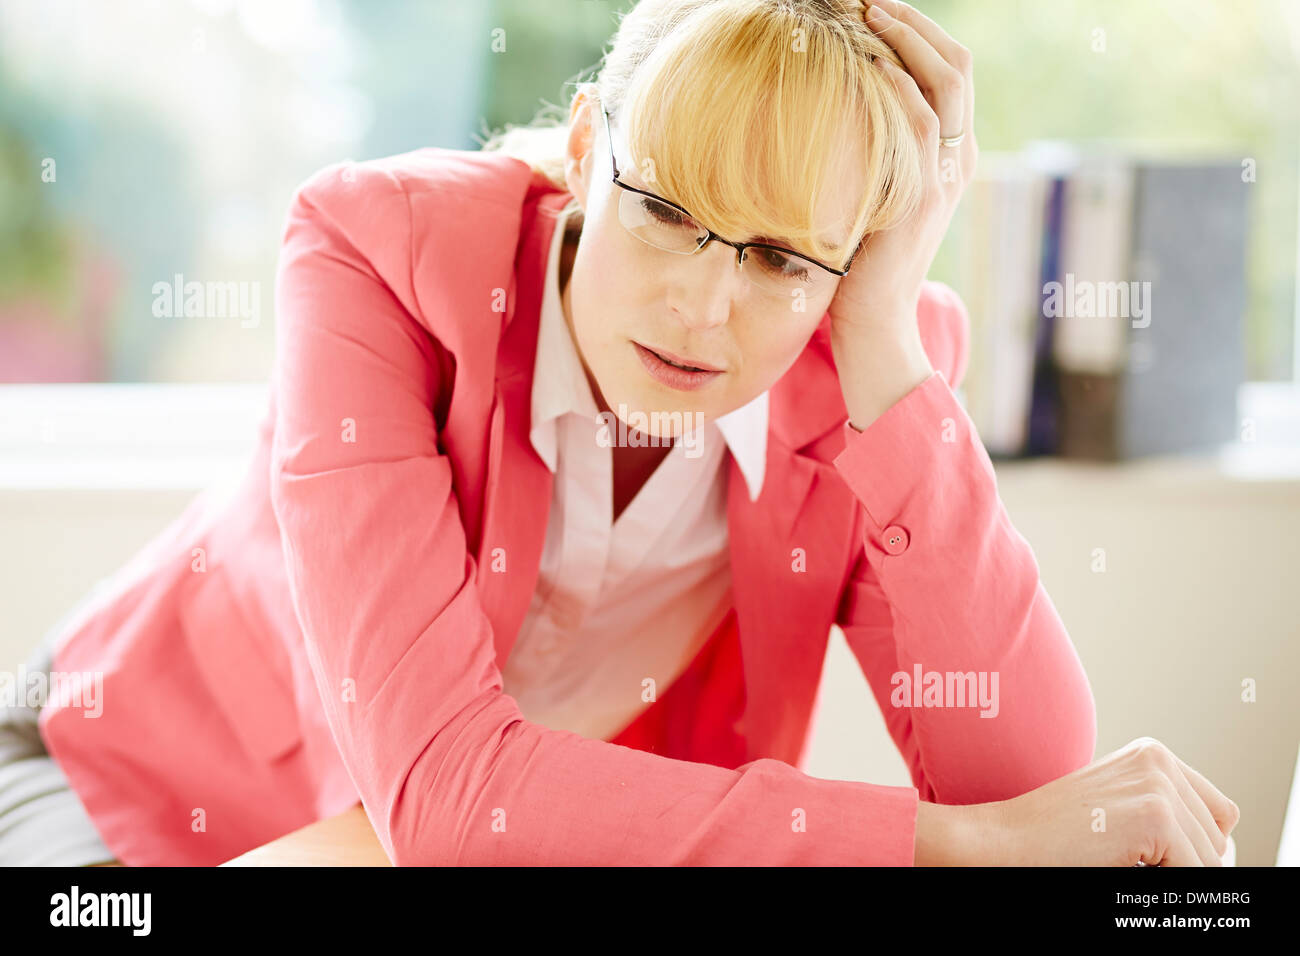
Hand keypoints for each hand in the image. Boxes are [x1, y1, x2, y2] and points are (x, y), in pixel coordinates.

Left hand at [829, 1, 976, 427]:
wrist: (872, 323)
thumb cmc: (856, 264)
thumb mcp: (866, 197)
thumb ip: (865, 157)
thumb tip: (826, 114)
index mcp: (947, 157)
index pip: (946, 74)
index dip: (916, 33)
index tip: (872, 10)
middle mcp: (956, 160)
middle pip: (956, 64)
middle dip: (914, 22)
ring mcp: (946, 176)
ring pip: (947, 81)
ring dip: (907, 38)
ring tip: (867, 11)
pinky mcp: (923, 196)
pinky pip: (923, 124)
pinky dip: (899, 85)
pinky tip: (870, 62)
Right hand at [983, 737, 1239, 865]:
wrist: (1006, 840)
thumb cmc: (1054, 835)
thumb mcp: (1119, 810)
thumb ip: (1167, 815)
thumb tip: (1219, 853)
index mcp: (1152, 754)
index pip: (1218, 814)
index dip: (1194, 847)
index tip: (1154, 858)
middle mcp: (1159, 760)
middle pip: (1218, 837)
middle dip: (1186, 862)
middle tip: (1129, 861)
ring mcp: (1158, 786)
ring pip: (1211, 859)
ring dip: (1174, 872)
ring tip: (1121, 860)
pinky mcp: (1155, 817)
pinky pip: (1195, 873)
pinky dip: (1167, 883)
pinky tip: (1121, 865)